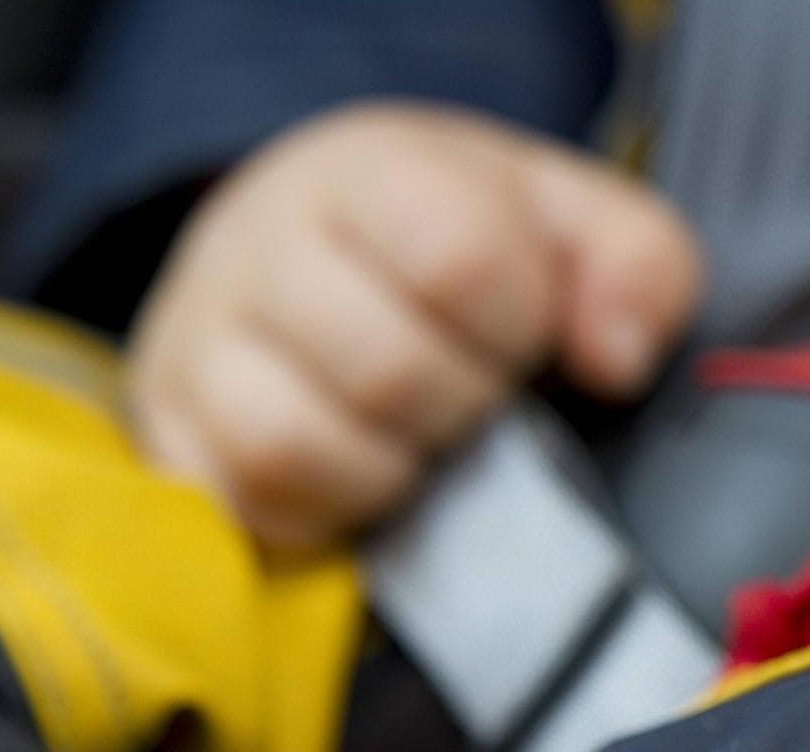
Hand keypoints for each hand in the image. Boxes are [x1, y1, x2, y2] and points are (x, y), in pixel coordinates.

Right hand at [129, 101, 701, 551]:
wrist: (328, 250)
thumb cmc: (471, 245)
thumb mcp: (580, 226)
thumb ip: (639, 270)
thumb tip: (618, 361)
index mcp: (375, 174)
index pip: (460, 259)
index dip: (519, 325)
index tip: (525, 333)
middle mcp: (260, 246)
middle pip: (385, 370)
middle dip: (463, 407)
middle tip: (478, 398)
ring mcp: (198, 344)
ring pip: (291, 448)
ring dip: (387, 473)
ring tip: (419, 445)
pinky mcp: (170, 438)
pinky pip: (241, 511)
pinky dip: (319, 519)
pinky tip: (360, 482)